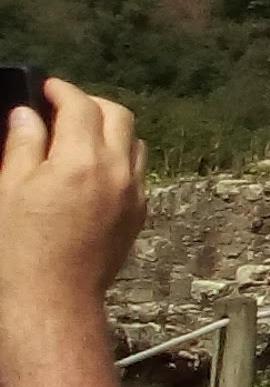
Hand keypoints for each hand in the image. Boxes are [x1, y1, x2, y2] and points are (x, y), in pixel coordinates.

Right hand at [0, 79, 147, 310]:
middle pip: (117, 114)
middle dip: (90, 104)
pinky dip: (119, 158)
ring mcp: (133, 192)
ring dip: (110, 130)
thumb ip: (21, 144)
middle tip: (62, 108)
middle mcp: (116, 170)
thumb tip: (26, 113)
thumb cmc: (20, 249)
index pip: (79, 106)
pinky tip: (93, 170)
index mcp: (81, 160)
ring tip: (78, 137)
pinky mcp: (138, 213)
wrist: (52, 298)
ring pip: (133, 141)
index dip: (60, 90)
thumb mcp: (8, 189)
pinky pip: (137, 171)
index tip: (44, 88)